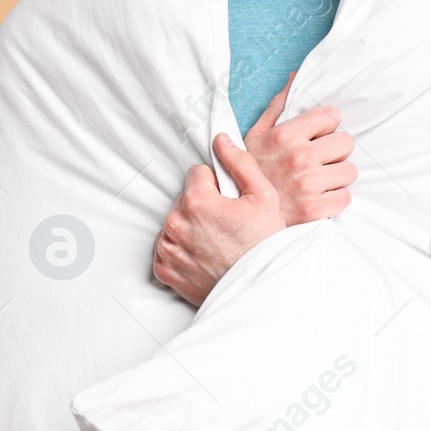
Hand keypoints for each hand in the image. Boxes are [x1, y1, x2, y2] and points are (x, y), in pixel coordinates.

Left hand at [153, 132, 286, 307]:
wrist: (261, 289)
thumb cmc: (264, 245)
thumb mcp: (264, 196)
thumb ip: (239, 163)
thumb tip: (220, 140)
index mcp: (196, 201)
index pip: (197, 174)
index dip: (216, 186)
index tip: (228, 202)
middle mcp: (176, 223)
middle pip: (185, 199)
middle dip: (203, 206)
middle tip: (226, 224)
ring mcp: (168, 249)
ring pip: (175, 222)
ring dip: (191, 227)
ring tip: (217, 241)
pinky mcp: (165, 270)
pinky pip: (167, 249)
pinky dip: (181, 250)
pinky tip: (204, 255)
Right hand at [244, 71, 356, 227]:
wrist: (237, 213)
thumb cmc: (250, 171)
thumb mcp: (256, 135)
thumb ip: (278, 106)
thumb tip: (295, 78)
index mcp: (285, 136)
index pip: (331, 116)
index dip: (326, 126)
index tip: (319, 135)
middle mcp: (299, 157)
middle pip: (345, 141)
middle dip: (335, 149)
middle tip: (322, 158)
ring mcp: (308, 185)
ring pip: (349, 170)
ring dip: (338, 174)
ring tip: (321, 178)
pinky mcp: (315, 209)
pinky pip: (345, 197)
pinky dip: (336, 197)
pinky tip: (321, 196)